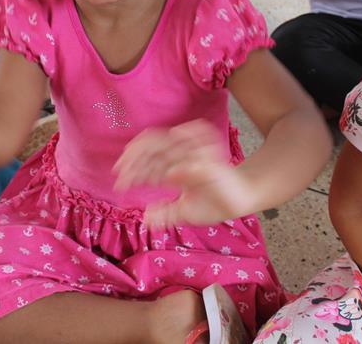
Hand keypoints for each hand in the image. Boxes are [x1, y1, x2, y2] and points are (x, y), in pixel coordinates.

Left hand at [113, 120, 256, 225]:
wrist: (243, 200)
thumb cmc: (215, 202)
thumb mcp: (185, 211)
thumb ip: (166, 212)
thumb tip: (146, 218)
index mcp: (176, 162)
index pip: (150, 153)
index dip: (132, 165)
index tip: (118, 181)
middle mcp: (184, 154)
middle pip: (154, 143)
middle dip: (134, 157)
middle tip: (119, 171)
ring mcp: (198, 156)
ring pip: (168, 147)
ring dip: (147, 160)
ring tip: (133, 175)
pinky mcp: (212, 166)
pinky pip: (192, 163)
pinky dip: (178, 167)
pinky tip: (167, 176)